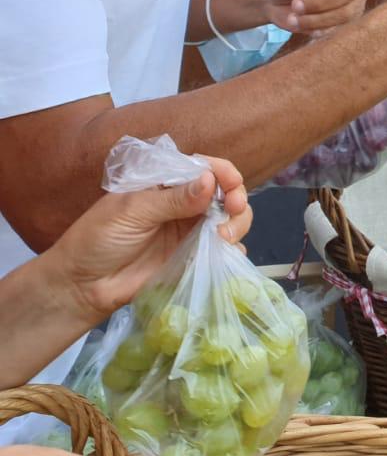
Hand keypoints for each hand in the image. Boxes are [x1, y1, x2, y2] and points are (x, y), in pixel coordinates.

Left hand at [37, 157, 249, 328]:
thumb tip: (211, 181)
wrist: (81, 287)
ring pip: (230, 220)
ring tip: (223, 237)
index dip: (223, 172)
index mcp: (165, 184)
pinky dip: (233, 250)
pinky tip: (226, 253)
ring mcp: (189, 232)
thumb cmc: (97, 239)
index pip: (203, 168)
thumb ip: (172, 199)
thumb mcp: (131, 211)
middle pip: (225, 193)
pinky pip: (223, 251)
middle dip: (236, 198)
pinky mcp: (192, 258)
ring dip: (237, 224)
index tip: (232, 183)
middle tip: (233, 210)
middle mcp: (183, 205)